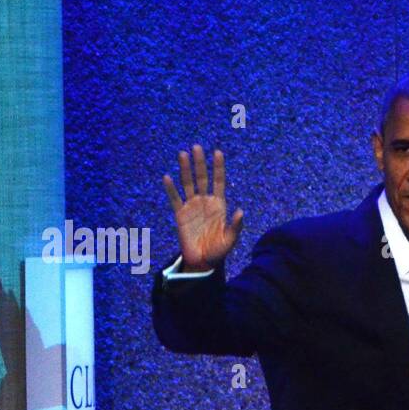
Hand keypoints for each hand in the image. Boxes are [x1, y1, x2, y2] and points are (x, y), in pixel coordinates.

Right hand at [163, 144, 243, 270]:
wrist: (202, 262)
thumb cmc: (219, 251)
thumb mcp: (230, 240)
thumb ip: (235, 226)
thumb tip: (240, 212)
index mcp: (219, 205)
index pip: (218, 182)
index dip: (218, 168)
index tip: (217, 152)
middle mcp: (205, 202)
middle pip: (201, 178)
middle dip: (200, 163)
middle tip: (197, 147)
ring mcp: (192, 207)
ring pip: (187, 184)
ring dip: (185, 169)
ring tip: (183, 154)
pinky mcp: (180, 215)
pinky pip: (175, 199)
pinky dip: (171, 189)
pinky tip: (168, 177)